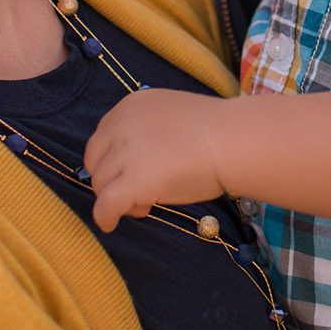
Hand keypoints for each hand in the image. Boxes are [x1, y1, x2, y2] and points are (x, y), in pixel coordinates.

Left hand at [84, 89, 229, 232]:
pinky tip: (111, 224)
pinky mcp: (134, 180)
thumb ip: (145, 130)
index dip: (114, 160)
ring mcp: (126, 152)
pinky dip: (104, 217)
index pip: (102, 139)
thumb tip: (132, 160)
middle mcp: (121, 124)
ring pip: (101, 185)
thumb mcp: (170, 116)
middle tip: (138, 190)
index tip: (132, 171)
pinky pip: (105, 205)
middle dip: (111, 179)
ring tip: (146, 202)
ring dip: (117, 197)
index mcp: (130, 105)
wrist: (234, 140)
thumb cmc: (215, 131)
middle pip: (96, 162)